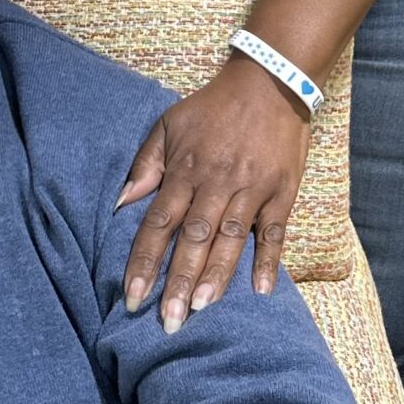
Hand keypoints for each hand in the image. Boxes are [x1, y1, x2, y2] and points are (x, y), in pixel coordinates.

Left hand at [118, 53, 310, 327]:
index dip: (144, 262)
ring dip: (215, 275)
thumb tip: (121, 204)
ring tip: (201, 309)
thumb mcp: (169, 125)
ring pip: (229, 238)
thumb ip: (145, 165)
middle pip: (192, 239)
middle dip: (178, 282)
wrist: (268, 81)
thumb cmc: (212, 108)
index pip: (159, 224)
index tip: (132, 298)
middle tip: (167, 321)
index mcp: (185, 169)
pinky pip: (274, 231)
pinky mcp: (281, 191)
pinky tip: (260, 291)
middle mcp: (215, 182)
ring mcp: (251, 188)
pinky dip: (268, 261)